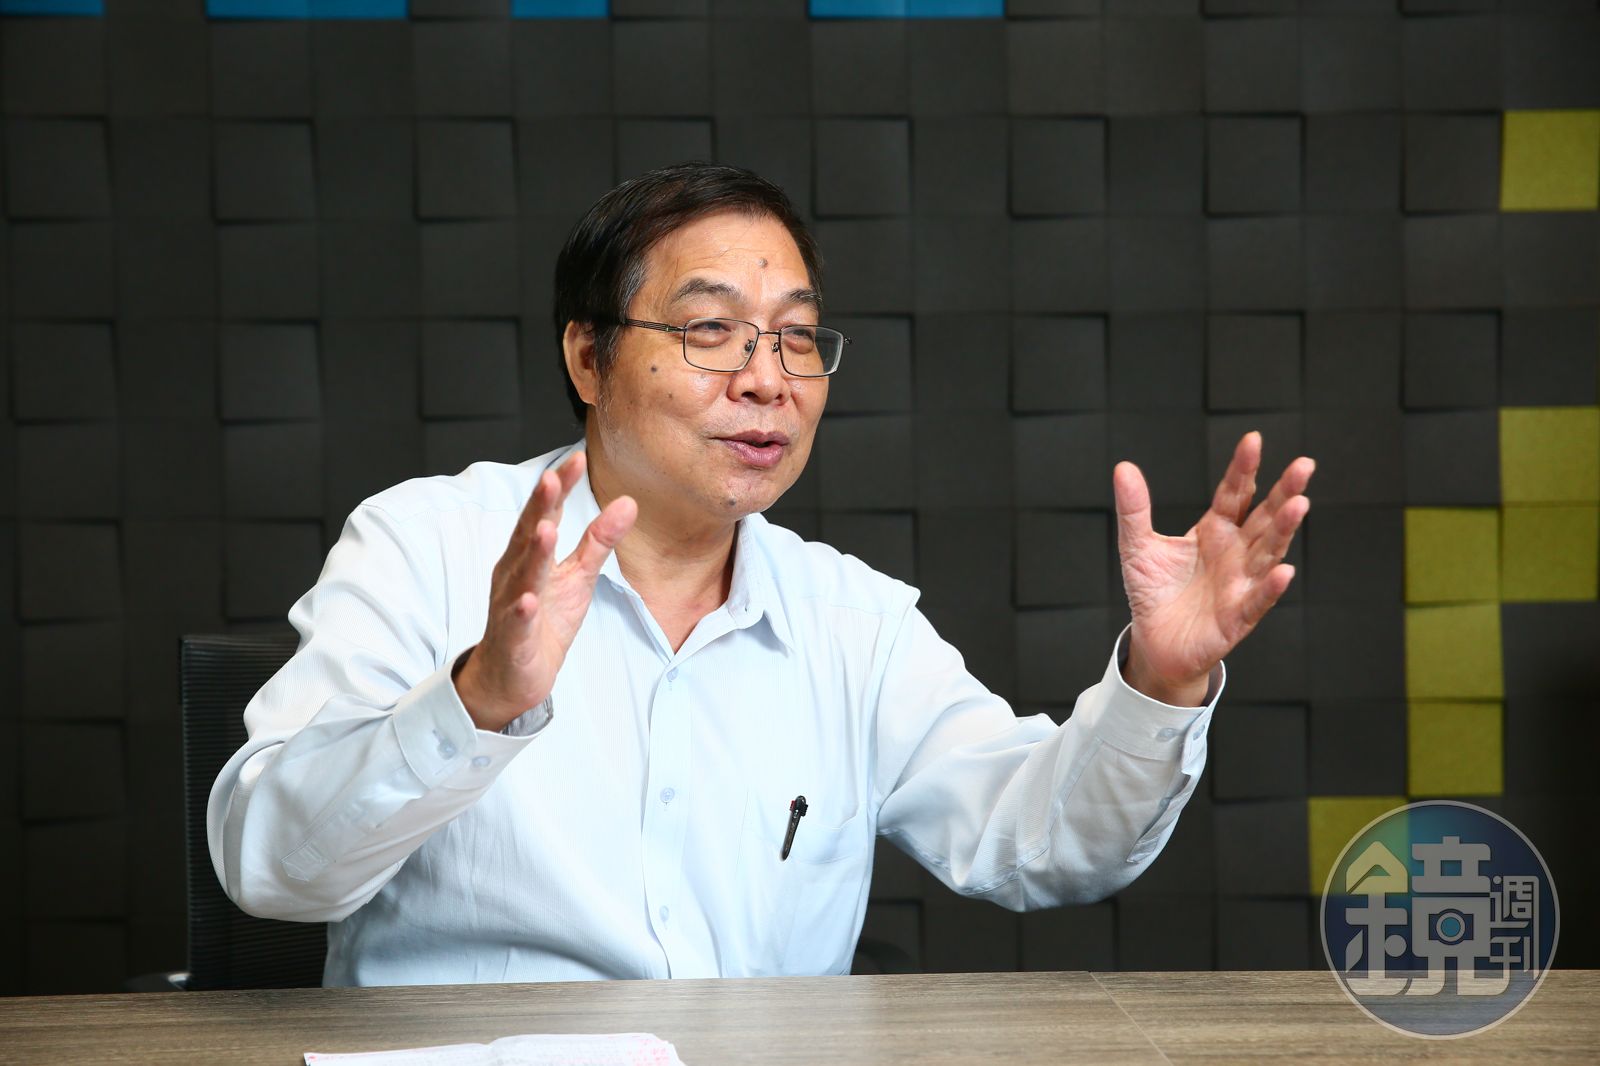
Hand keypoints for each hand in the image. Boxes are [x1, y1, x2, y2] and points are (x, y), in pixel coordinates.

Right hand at [454, 452, 636, 730]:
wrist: (514, 676)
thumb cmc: (544, 620)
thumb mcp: (579, 577)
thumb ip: (599, 540)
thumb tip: (629, 502)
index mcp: (530, 554)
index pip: (546, 513)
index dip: (559, 487)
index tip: (577, 458)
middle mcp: (516, 573)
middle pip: (528, 535)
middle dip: (540, 507)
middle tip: (552, 479)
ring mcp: (512, 604)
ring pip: (522, 575)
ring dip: (533, 553)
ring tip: (546, 529)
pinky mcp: (514, 638)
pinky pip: (517, 622)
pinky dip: (523, 610)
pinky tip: (529, 600)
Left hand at [1113, 432, 1313, 705]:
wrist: (1156, 642)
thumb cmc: (1154, 592)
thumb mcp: (1137, 546)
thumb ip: (1134, 509)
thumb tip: (1123, 467)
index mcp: (1215, 530)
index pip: (1234, 493)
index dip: (1243, 468)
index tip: (1253, 441)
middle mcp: (1236, 552)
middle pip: (1264, 516)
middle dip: (1284, 491)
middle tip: (1304, 465)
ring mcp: (1241, 583)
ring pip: (1268, 552)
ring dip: (1285, 530)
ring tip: (1299, 504)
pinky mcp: (1237, 617)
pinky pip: (1257, 600)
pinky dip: (1270, 587)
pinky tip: (1283, 571)